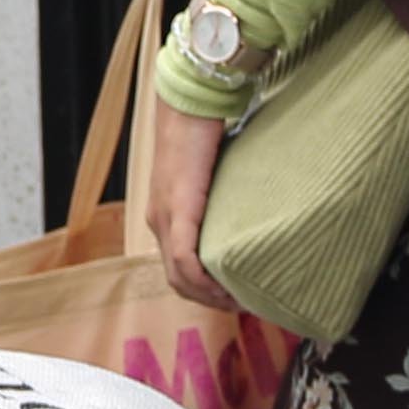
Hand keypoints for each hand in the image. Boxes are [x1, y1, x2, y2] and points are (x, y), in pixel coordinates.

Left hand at [138, 101, 238, 313]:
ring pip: (179, 276)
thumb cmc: (203, 131)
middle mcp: (158, 221)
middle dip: (209, 299)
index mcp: (165, 215)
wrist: (189, 104)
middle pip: (178, 281)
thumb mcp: (214, 176)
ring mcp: (164, 217)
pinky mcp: (177, 208)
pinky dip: (202, 278)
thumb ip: (222, 199)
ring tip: (239, 299)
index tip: (234, 297)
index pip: (177, 269)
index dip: (204, 290)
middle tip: (241, 304)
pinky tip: (224, 286)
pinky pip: (184, 258)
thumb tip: (250, 211)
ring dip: (209, 295)